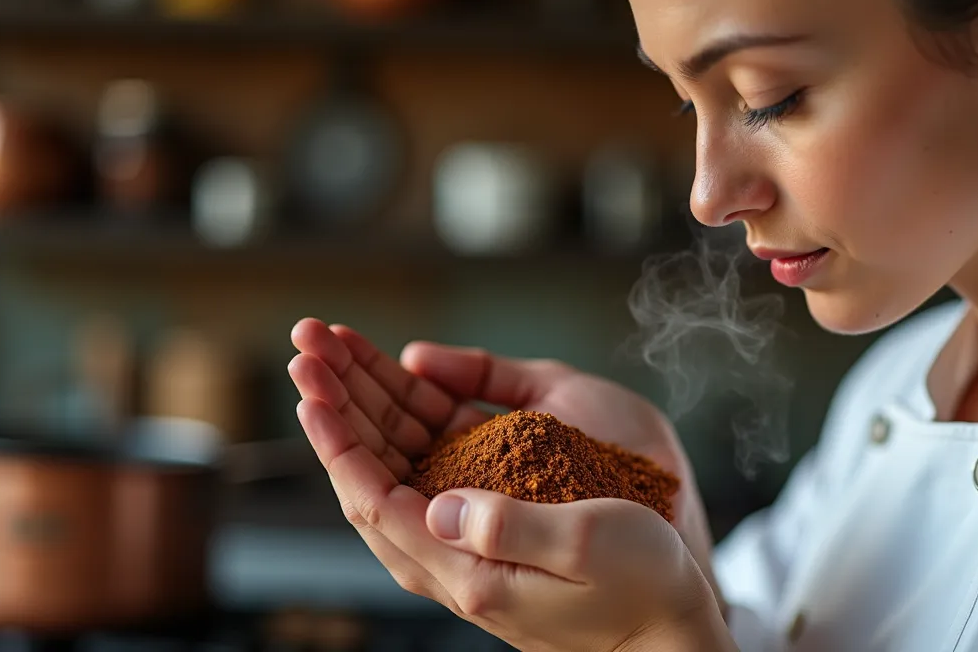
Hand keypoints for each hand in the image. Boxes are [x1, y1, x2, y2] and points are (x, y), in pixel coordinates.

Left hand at [286, 319, 721, 601]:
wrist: (666, 632)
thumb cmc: (642, 586)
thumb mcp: (587, 546)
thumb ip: (510, 528)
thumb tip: (439, 505)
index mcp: (470, 572)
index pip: (377, 503)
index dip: (339, 445)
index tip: (312, 394)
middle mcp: (456, 566)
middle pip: (370, 484)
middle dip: (337, 414)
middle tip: (310, 353)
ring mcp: (468, 554)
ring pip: (393, 478)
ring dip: (362, 415)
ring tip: (336, 358)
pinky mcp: (486, 541)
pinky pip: (423, 481)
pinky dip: (401, 433)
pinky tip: (396, 396)